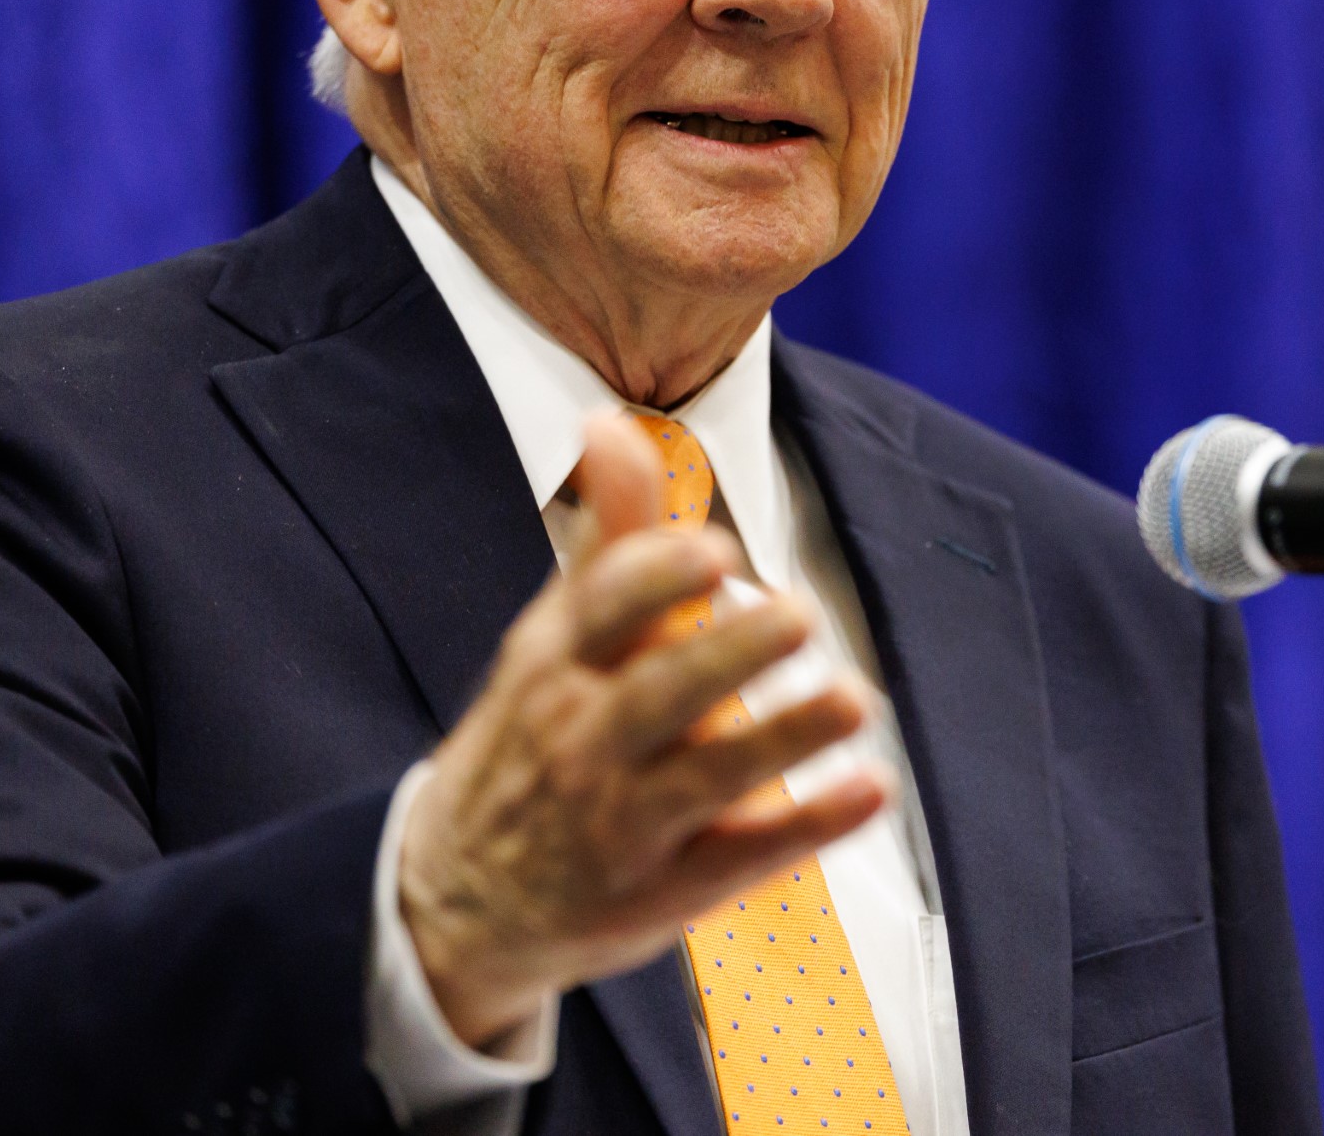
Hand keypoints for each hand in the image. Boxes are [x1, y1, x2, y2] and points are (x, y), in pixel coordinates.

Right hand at [397, 412, 890, 1046]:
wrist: (454, 903)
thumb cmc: (531, 739)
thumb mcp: (552, 640)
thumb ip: (607, 538)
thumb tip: (609, 420)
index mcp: (551, 664)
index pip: (597, 612)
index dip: (653, 578)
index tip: (713, 551)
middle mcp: (579, 740)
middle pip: (655, 693)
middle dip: (726, 655)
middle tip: (800, 612)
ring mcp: (619, 822)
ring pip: (706, 776)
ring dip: (784, 738)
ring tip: (856, 699)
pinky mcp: (661, 891)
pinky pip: (741, 859)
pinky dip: (806, 826)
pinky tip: (868, 789)